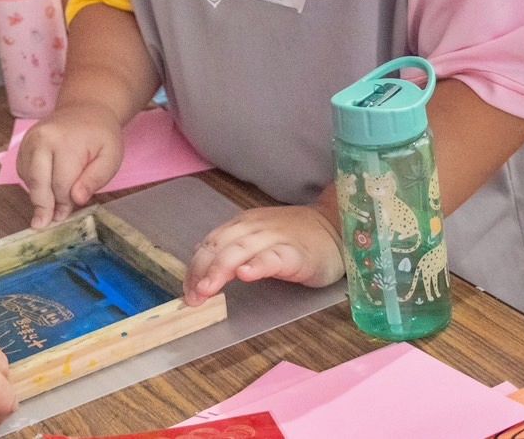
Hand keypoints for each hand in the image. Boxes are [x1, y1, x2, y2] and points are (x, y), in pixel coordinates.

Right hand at [16, 102, 124, 228]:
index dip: (64, 204)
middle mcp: (42, 139)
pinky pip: (23, 172)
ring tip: (51, 204)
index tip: (65, 215)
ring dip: (38, 194)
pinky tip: (45, 186)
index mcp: (66, 142)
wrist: (85, 109)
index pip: (61, 185)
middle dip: (43, 206)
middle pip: (38, 183)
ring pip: (28, 179)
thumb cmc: (100, 134)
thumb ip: (95, 179)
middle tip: (43, 225)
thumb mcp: (110, 156)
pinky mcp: (23, 144)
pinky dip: (32, 183)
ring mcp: (29, 140)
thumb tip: (76, 199)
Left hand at [183, 205, 344, 305]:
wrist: (336, 228)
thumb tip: (202, 269)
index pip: (210, 244)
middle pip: (220, 246)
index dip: (195, 267)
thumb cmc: (295, 238)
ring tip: (208, 289)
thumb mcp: (257, 240)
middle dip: (201, 271)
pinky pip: (274, 257)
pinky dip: (258, 264)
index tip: (187, 292)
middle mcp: (254, 228)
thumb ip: (232, 250)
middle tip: (192, 297)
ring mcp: (275, 238)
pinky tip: (246, 274)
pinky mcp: (296, 253)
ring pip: (240, 249)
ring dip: (220, 269)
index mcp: (242, 225)